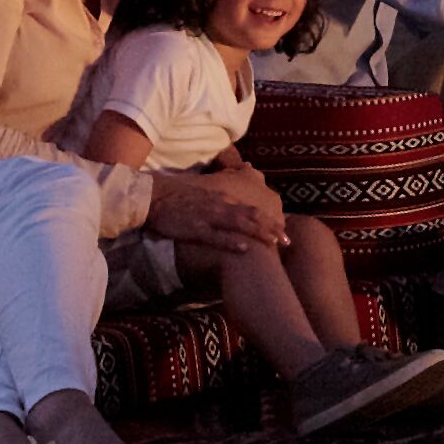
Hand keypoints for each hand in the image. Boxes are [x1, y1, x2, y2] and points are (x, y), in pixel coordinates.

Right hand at [144, 164, 286, 256]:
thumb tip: (235, 206)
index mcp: (223, 199)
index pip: (252, 209)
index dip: (270, 220)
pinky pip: (216, 236)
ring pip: (240, 224)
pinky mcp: (196, 229)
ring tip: (275, 243)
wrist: (154, 197)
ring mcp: (209, 217)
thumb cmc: (177, 198)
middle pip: (252, 216)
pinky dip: (232, 242)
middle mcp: (221, 206)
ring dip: (259, 233)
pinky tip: (245, 248)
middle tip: (288, 241)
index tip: (284, 231)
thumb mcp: (205, 194)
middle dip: (272, 228)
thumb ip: (222, 199)